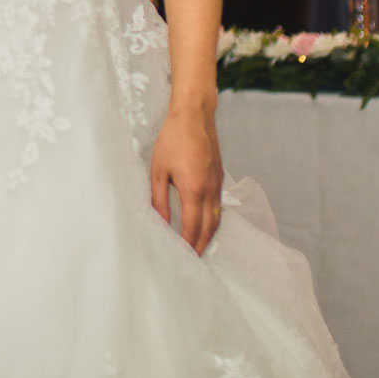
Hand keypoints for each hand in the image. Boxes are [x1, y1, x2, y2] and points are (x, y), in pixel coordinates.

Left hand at [149, 103, 224, 255]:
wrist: (194, 116)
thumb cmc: (172, 140)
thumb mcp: (158, 171)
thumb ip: (159, 200)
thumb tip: (161, 223)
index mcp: (194, 189)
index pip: (192, 226)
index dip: (187, 244)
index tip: (182, 258)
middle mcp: (210, 190)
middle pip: (209, 227)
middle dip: (200, 246)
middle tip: (192, 261)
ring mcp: (218, 184)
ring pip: (217, 218)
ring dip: (209, 236)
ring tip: (199, 248)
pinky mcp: (220, 178)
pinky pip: (219, 206)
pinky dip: (214, 221)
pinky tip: (206, 225)